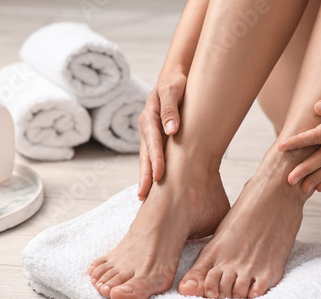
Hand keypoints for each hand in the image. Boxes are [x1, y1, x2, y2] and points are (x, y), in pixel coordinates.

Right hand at [138, 72, 185, 199]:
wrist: (174, 80)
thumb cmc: (176, 83)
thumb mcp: (174, 89)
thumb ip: (170, 108)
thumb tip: (171, 129)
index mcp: (149, 117)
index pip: (152, 142)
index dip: (155, 159)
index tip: (159, 175)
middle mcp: (146, 128)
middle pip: (145, 154)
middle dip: (144, 175)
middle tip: (144, 195)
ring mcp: (149, 135)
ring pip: (146, 158)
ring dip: (145, 176)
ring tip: (144, 197)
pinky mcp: (156, 139)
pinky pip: (153, 156)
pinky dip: (152, 170)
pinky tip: (153, 186)